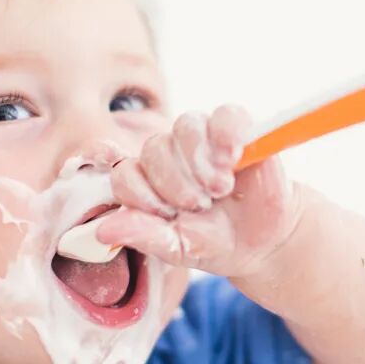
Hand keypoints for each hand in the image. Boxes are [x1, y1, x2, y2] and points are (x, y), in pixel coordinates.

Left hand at [97, 106, 300, 277]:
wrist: (261, 241)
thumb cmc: (214, 243)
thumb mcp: (178, 248)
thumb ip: (144, 235)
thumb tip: (103, 231)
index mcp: (148, 180)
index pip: (125, 174)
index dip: (143, 195)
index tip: (169, 217)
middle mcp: (170, 153)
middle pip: (154, 149)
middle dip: (175, 183)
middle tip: (201, 205)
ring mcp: (203, 137)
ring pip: (185, 127)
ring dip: (200, 161)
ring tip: (220, 188)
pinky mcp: (237, 128)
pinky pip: (226, 115)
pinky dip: (228, 134)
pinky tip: (234, 158)